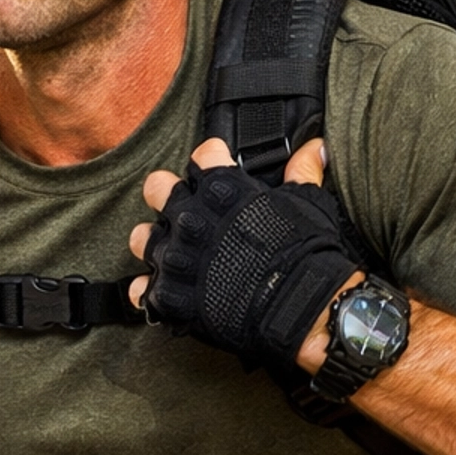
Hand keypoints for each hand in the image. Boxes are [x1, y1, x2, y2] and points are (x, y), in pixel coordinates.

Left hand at [128, 134, 361, 371]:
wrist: (299, 305)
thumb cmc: (305, 253)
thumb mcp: (308, 203)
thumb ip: (303, 173)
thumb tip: (314, 149)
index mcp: (221, 189)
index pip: (203, 156)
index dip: (212, 159)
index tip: (218, 165)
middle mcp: (190, 219)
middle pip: (158, 188)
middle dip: (167, 192)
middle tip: (181, 205)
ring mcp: (176, 258)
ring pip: (141, 238)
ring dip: (153, 241)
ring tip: (169, 249)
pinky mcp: (171, 296)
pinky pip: (144, 291)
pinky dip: (153, 292)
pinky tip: (165, 290)